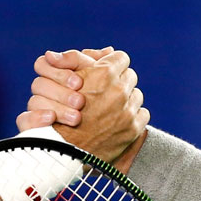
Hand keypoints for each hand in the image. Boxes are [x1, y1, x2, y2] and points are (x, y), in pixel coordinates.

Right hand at [19, 48, 147, 163]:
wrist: (61, 151)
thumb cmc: (58, 113)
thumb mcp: (66, 80)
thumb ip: (81, 59)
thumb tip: (108, 49)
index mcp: (104, 74)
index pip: (120, 57)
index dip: (111, 64)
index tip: (104, 73)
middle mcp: (119, 90)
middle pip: (130, 75)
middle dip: (119, 81)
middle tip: (106, 91)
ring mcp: (128, 110)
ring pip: (137, 95)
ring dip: (126, 99)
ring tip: (110, 108)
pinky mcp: (133, 129)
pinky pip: (142, 114)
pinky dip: (133, 116)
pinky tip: (117, 121)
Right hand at [24, 46, 112, 125]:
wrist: (98, 147)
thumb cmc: (101, 110)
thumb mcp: (102, 84)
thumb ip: (101, 67)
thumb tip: (109, 51)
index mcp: (55, 80)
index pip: (43, 64)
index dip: (59, 70)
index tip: (79, 82)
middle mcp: (44, 94)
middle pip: (38, 83)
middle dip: (61, 91)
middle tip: (80, 101)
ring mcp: (37, 113)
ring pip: (33, 101)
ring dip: (57, 107)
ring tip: (77, 118)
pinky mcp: (32, 132)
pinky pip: (24, 120)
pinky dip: (37, 118)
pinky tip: (52, 119)